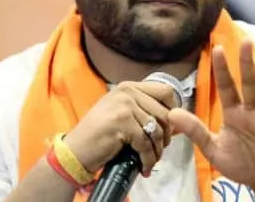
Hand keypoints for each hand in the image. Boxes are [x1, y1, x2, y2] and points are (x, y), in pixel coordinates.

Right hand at [63, 81, 179, 175]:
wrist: (75, 151)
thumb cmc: (99, 135)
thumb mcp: (123, 115)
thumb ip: (147, 112)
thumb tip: (178, 122)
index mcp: (129, 87)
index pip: (166, 92)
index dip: (174, 111)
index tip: (170, 128)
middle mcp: (127, 92)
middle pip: (165, 113)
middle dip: (167, 135)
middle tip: (160, 149)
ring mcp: (124, 106)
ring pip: (157, 130)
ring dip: (157, 150)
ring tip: (151, 160)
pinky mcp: (122, 123)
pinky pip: (146, 144)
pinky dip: (148, 159)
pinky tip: (145, 167)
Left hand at [169, 40, 254, 200]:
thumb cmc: (243, 163)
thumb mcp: (214, 150)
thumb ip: (196, 131)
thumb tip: (171, 113)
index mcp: (235, 114)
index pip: (227, 88)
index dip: (222, 70)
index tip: (217, 48)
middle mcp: (253, 114)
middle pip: (250, 86)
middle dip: (247, 65)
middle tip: (246, 42)